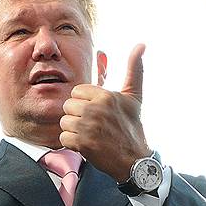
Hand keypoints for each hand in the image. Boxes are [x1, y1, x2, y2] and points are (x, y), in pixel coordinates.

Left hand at [60, 44, 149, 181]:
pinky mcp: (82, 144)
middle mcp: (96, 109)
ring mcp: (88, 127)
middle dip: (78, 116)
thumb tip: (141, 44)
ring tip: (89, 135)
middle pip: (68, 106)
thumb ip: (134, 70)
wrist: (134, 161)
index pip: (77, 91)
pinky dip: (72, 144)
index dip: (84, 102)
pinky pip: (63, 138)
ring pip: (64, 122)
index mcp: (105, 96)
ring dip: (74, 131)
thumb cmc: (132, 127)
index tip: (96, 112)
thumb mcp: (134, 97)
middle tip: (93, 125)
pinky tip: (86, 145)